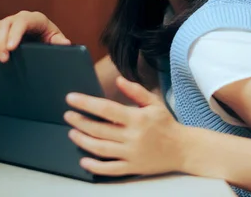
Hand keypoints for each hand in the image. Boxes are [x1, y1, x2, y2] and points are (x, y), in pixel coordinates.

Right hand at [0, 10, 69, 61]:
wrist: (43, 41)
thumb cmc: (51, 40)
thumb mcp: (57, 41)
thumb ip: (60, 42)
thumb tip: (65, 43)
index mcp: (36, 19)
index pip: (23, 22)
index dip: (15, 34)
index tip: (11, 48)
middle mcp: (21, 18)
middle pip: (5, 25)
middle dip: (1, 42)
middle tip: (3, 60)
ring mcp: (9, 22)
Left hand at [64, 76, 185, 176]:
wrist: (183, 149)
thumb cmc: (166, 124)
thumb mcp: (154, 103)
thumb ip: (136, 91)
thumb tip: (119, 80)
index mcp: (137, 118)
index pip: (106, 109)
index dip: (86, 103)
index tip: (71, 98)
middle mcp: (133, 137)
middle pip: (99, 129)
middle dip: (80, 122)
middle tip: (68, 115)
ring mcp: (131, 154)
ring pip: (101, 149)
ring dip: (83, 141)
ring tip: (72, 133)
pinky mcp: (132, 167)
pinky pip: (110, 169)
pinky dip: (95, 167)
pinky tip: (83, 161)